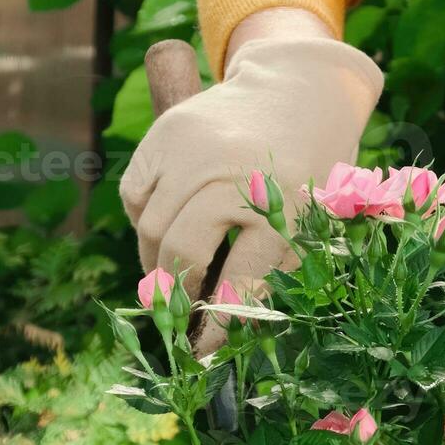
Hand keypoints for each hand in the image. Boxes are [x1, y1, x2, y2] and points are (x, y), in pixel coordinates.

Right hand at [120, 35, 381, 352]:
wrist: (298, 93)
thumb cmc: (308, 177)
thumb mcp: (309, 226)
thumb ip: (271, 276)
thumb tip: (217, 337)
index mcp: (284, 209)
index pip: (241, 282)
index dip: (217, 324)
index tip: (200, 351)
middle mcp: (235, 178)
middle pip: (182, 253)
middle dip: (176, 294)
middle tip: (178, 315)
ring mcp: (196, 152)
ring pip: (151, 228)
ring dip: (155, 262)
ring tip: (172, 274)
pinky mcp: (167, 133)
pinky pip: (135, 195)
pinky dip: (144, 219)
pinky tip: (166, 224)